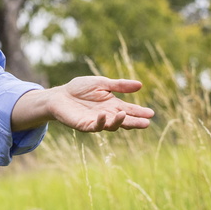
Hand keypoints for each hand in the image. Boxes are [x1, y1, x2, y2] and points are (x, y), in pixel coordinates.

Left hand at [12, 76, 154, 132]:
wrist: (59, 95)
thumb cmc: (79, 89)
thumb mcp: (101, 83)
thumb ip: (119, 85)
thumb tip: (140, 85)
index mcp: (113, 104)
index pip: (130, 109)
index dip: (140, 112)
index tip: (151, 113)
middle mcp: (107, 115)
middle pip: (124, 120)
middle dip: (135, 122)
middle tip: (146, 123)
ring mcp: (97, 121)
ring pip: (112, 125)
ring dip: (119, 122)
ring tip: (125, 115)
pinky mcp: (85, 125)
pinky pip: (95, 126)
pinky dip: (101, 122)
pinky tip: (104, 115)